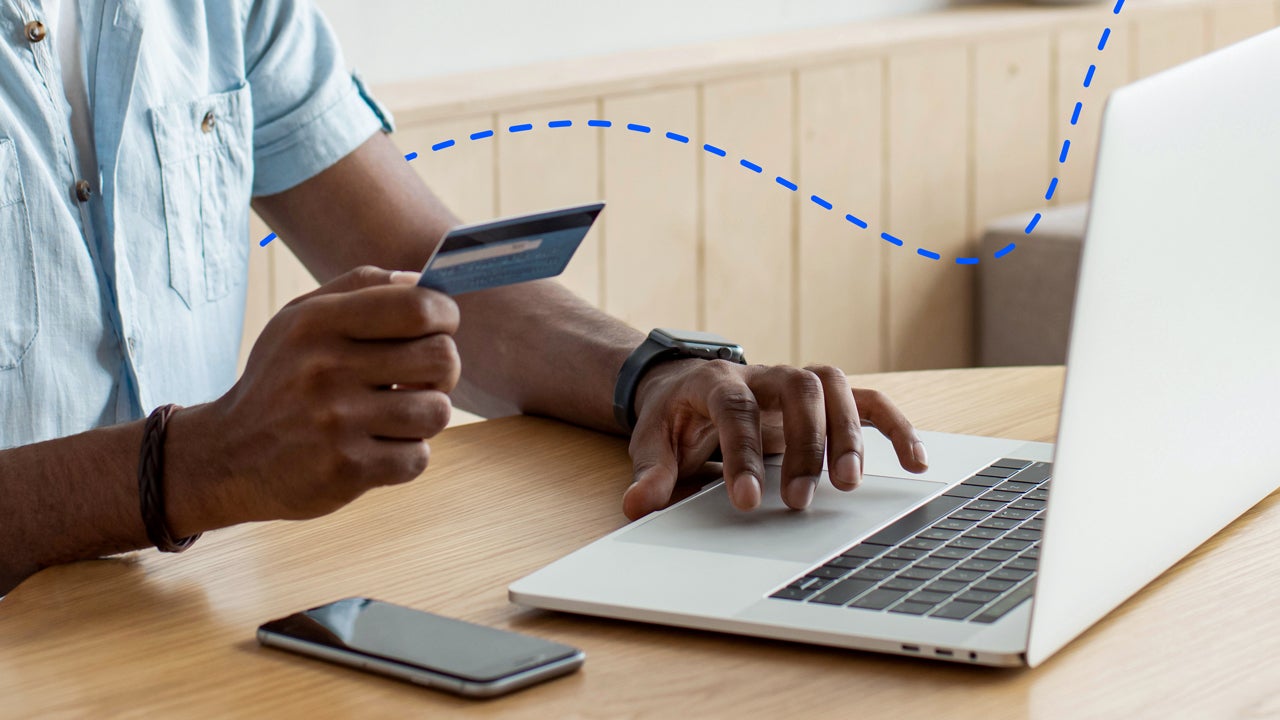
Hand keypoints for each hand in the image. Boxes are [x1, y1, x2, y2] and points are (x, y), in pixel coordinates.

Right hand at [192, 266, 459, 524]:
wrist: (227, 456)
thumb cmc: (280, 380)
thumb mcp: (301, 319)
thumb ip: (361, 288)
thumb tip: (423, 280)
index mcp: (319, 322)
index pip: (420, 307)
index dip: (445, 317)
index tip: (437, 331)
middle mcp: (326, 368)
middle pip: (441, 358)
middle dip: (443, 371)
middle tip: (418, 380)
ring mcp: (336, 422)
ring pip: (437, 411)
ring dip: (426, 416)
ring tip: (396, 416)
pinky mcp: (346, 470)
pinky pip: (418, 457)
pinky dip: (408, 455)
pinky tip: (379, 448)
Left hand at [621, 361, 927, 519]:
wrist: (686, 383)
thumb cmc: (674, 415)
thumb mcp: (652, 441)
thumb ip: (651, 473)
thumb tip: (638, 505)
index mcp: (716, 381)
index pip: (734, 408)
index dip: (741, 452)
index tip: (745, 500)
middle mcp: (762, 374)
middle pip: (795, 391)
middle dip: (802, 445)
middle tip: (798, 500)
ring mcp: (795, 383)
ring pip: (833, 388)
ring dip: (846, 435)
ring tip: (848, 485)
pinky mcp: (823, 399)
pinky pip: (867, 402)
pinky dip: (894, 427)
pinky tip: (914, 462)